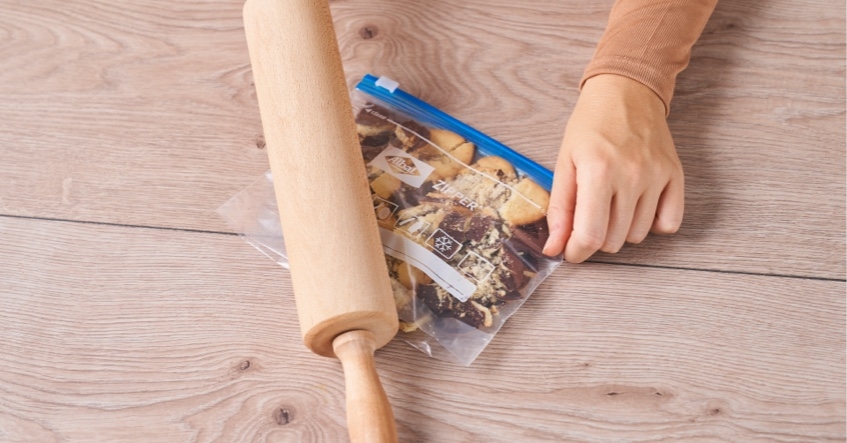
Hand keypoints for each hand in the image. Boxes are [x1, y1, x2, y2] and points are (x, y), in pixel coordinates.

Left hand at [543, 74, 683, 262]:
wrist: (626, 92)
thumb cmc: (590, 127)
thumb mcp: (564, 163)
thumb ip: (559, 209)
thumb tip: (554, 248)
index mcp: (598, 172)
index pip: (590, 236)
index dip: (577, 253)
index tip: (571, 252)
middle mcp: (631, 176)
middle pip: (613, 240)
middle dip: (595, 238)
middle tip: (588, 217)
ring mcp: (656, 176)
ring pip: (637, 236)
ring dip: (620, 230)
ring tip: (611, 204)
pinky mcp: (675, 175)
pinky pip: (669, 224)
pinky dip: (652, 225)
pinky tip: (637, 208)